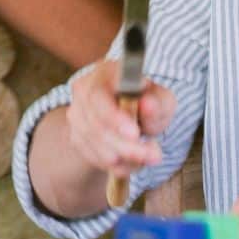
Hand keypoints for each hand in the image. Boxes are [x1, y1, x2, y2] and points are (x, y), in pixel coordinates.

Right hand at [60, 60, 173, 180]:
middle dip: (126, 146)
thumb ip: (157, 102)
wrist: (134, 113)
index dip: (114, 117)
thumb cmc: (149, 101)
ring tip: (150, 157)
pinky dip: (118, 164)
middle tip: (155, 156)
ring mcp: (76, 116)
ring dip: (126, 158)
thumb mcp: (161, 98)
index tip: (135, 134)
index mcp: (103, 74)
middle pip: (96, 125)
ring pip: (96, 145)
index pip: (98, 97)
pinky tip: (136, 161)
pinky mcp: (76, 137)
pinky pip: (95, 158)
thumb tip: (147, 105)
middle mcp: (83, 92)